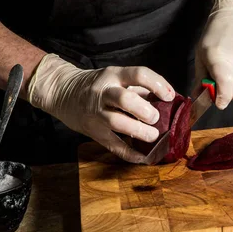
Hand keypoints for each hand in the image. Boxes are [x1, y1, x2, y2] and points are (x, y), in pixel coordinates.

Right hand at [27, 53, 175, 162]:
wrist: (62, 92)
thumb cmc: (98, 85)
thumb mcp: (116, 78)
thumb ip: (140, 88)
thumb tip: (168, 102)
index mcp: (113, 75)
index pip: (139, 74)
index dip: (158, 84)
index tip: (169, 96)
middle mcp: (104, 93)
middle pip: (126, 99)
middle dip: (145, 111)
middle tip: (155, 117)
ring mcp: (97, 113)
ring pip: (117, 122)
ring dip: (139, 131)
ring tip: (153, 135)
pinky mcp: (94, 132)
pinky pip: (113, 145)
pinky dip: (130, 154)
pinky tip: (144, 157)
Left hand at [194, 0, 232, 109]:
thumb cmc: (215, 33)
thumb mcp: (201, 54)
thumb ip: (200, 78)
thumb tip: (198, 97)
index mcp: (220, 60)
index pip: (226, 90)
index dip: (221, 99)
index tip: (216, 100)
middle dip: (227, 94)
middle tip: (219, 84)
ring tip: (229, 70)